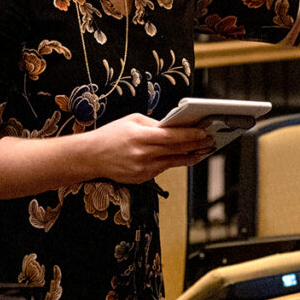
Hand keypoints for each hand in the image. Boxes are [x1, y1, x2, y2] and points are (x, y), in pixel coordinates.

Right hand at [89, 112, 213, 183]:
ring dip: (188, 157)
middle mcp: (142, 154)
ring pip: (172, 162)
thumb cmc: (111, 135)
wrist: (91, 157)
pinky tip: (182, 157)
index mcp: (140, 136)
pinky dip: (172, 162)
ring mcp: (142, 169)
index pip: (171, 136)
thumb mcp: (131, 121)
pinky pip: (161, 169)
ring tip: (200, 151)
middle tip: (209, 141)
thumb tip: (173, 127)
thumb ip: (153, 124)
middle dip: (195, 145)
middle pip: (176, 150)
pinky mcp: (141, 178)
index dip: (190, 135)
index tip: (203, 132)